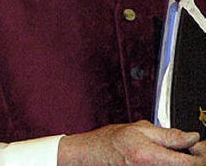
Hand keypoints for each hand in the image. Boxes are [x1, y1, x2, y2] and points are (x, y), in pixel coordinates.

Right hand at [58, 120, 205, 164]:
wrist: (95, 155)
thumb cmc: (112, 141)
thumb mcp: (140, 129)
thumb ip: (169, 135)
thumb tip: (192, 138)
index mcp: (151, 157)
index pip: (193, 164)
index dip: (202, 154)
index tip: (200, 146)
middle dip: (193, 158)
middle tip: (190, 147)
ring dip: (184, 162)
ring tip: (177, 152)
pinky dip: (174, 165)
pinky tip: (169, 158)